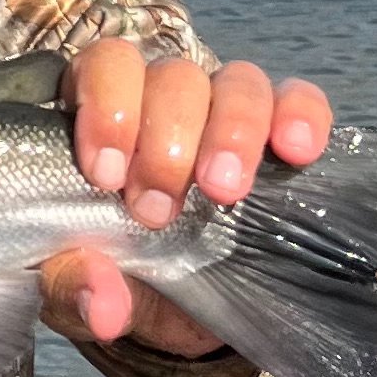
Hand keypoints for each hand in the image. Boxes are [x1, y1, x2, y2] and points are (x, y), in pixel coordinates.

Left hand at [37, 44, 332, 359]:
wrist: (176, 309)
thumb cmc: (116, 274)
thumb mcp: (80, 288)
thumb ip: (75, 287)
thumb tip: (103, 305)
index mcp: (104, 116)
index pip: (105, 67)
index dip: (108, 110)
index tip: (107, 175)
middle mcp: (165, 99)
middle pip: (175, 76)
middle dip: (167, 143)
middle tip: (159, 212)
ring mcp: (226, 111)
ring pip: (239, 82)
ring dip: (233, 131)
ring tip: (225, 191)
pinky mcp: (281, 134)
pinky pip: (299, 100)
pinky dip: (301, 116)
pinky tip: (297, 152)